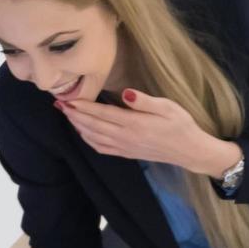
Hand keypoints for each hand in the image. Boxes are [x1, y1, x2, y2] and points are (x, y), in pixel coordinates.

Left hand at [58, 88, 239, 174]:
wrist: (189, 151)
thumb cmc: (181, 125)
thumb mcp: (168, 107)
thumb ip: (145, 101)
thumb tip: (126, 93)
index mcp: (135, 124)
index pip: (102, 114)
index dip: (83, 107)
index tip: (68, 98)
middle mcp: (126, 138)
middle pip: (93, 126)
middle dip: (74, 115)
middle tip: (58, 104)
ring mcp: (125, 147)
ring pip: (94, 138)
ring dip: (78, 127)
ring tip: (66, 116)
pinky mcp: (127, 154)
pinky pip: (102, 149)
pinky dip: (88, 141)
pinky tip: (82, 133)